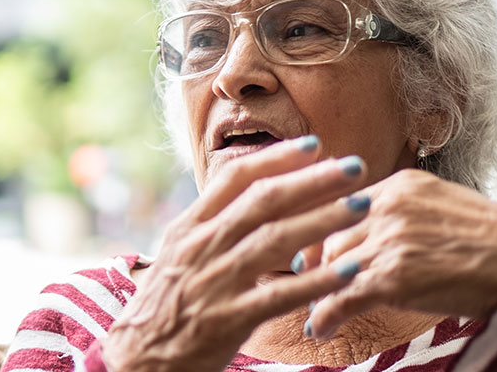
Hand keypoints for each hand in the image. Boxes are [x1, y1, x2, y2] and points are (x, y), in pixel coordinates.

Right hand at [101, 137, 370, 371]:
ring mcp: (214, 282)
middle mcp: (201, 247)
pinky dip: (316, 281)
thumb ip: (210, 228)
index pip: (235, 180)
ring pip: (276, 240)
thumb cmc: (162, 309)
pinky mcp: (228, 320)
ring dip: (323, 220)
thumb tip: (245, 198)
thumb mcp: (176, 257)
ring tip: (360, 207)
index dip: (275, 158)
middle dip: (313, 180)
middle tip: (354, 166)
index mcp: (188, 228)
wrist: (135, 360)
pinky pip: (280, 295)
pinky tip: (347, 272)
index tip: (312, 145)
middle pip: (264, 201)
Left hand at [302, 169, 496, 339]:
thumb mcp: (445, 207)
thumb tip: (378, 235)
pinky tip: (323, 330)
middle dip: (318, 265)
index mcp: (400, 186)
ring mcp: (390, 241)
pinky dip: (325, 318)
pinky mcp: (393, 278)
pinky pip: (342, 300)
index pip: (341, 206)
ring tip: (320, 311)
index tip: (313, 252)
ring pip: (331, 269)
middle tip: (313, 285)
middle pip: (330, 238)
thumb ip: (406, 213)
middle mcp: (389, 207)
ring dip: (320, 293)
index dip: (322, 233)